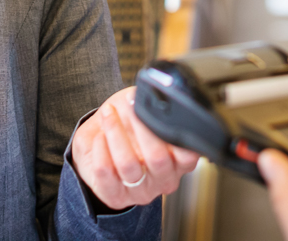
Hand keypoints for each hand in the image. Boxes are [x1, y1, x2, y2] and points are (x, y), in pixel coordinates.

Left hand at [71, 86, 200, 209]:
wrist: (100, 150)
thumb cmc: (127, 128)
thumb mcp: (143, 111)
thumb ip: (150, 105)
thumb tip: (147, 91)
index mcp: (180, 161)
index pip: (188, 154)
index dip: (172, 130)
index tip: (157, 109)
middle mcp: (164, 180)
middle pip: (158, 158)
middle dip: (141, 126)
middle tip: (129, 104)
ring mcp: (141, 191)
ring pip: (128, 164)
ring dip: (115, 132)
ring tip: (108, 114)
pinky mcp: (116, 197)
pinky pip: (106, 172)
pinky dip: (100, 148)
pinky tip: (99, 136)